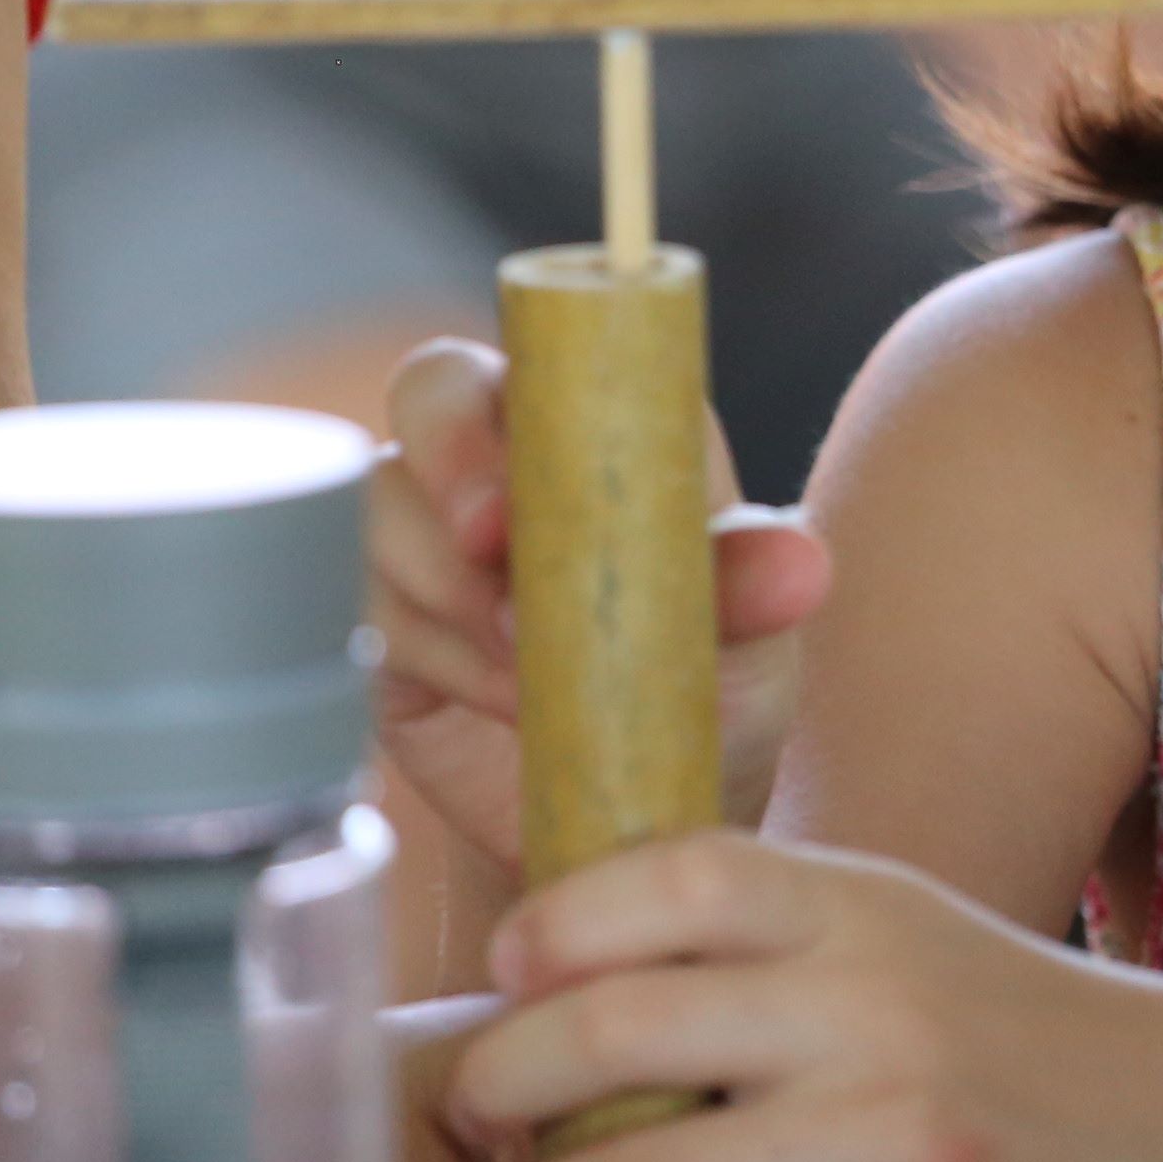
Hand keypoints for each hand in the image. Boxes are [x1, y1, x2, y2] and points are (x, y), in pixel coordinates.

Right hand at [366, 343, 830, 868]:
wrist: (639, 809)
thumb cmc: (702, 689)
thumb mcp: (748, 643)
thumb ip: (758, 590)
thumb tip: (800, 565)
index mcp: (593, 422)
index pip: (534, 352)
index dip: (526, 395)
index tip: (518, 497)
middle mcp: (499, 455)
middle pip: (427, 395)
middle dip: (450, 472)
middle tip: (491, 556)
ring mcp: (426, 535)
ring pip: (382, 517)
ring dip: (456, 602)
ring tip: (539, 680)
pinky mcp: (379, 625)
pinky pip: (363, 615)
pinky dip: (437, 663)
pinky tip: (508, 706)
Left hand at [414, 833, 1162, 1161]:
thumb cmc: (1045, 1042)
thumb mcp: (920, 942)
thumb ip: (778, 950)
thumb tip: (576, 987)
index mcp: (863, 904)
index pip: (668, 872)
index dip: (555, 927)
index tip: (501, 983)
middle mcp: (874, 1001)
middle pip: (619, 1027)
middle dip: (502, 1092)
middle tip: (458, 1137)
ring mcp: (904, 1131)